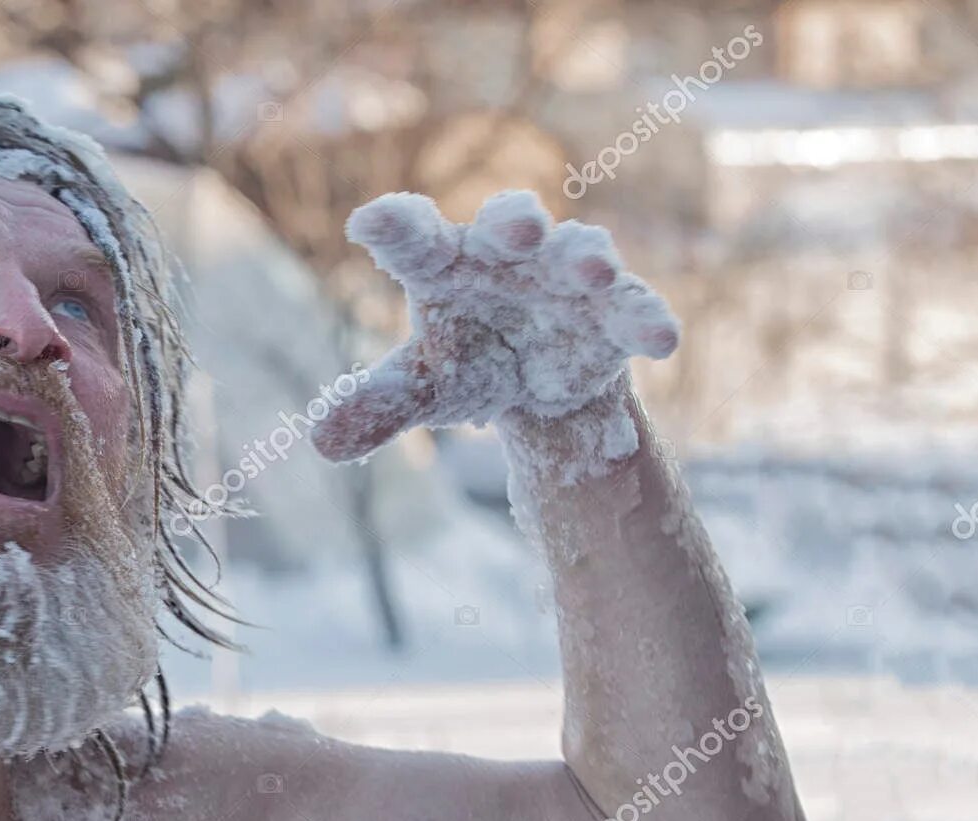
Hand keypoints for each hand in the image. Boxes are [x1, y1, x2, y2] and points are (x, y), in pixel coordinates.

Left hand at [313, 190, 679, 462]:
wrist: (540, 386)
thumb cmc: (469, 364)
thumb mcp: (423, 387)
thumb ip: (376, 403)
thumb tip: (317, 440)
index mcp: (447, 263)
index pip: (416, 238)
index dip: (395, 228)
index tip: (366, 223)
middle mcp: (510, 257)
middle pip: (511, 224)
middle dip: (518, 223)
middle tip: (517, 230)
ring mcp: (568, 278)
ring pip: (581, 253)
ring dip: (589, 259)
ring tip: (594, 273)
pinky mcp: (615, 311)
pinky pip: (635, 309)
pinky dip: (647, 318)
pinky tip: (661, 339)